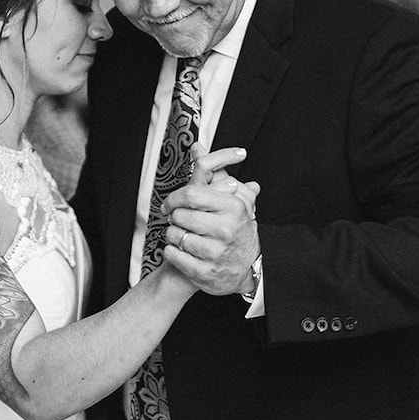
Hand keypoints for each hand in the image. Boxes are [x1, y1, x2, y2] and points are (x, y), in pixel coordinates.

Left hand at [161, 144, 261, 295]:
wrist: (248, 268)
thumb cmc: (237, 229)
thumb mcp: (232, 198)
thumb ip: (213, 171)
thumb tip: (196, 146)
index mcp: (233, 208)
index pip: (192, 194)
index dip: (174, 198)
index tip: (170, 203)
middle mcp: (226, 230)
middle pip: (180, 215)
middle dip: (174, 217)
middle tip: (178, 220)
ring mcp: (215, 253)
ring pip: (174, 235)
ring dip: (173, 234)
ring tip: (182, 235)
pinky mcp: (205, 273)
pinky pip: (173, 255)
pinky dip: (171, 251)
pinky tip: (181, 250)